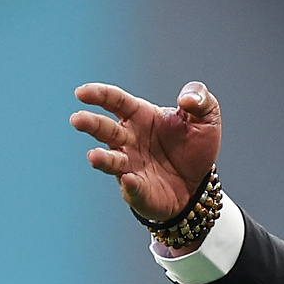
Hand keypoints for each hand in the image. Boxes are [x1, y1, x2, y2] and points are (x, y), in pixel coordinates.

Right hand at [70, 81, 221, 224]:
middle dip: (90, 124)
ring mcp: (130, 166)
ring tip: (94, 157)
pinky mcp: (138, 191)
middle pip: (105, 129)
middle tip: (77, 119)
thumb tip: (187, 99)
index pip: (115, 101)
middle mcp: (128, 140)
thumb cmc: (194, 146)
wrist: (199, 183)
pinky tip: (130, 180)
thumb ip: (199, 99)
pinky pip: (131, 188)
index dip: (98, 95)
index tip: (81, 93)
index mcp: (140, 116)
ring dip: (102, 158)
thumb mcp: (206, 117)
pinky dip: (130, 185)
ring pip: (111, 161)